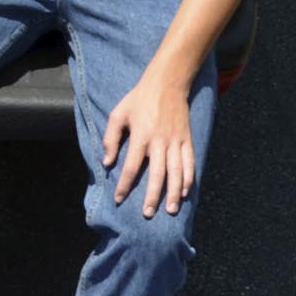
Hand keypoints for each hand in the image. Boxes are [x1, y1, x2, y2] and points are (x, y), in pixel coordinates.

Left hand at [102, 73, 197, 216]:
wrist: (168, 80)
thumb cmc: (139, 98)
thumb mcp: (119, 113)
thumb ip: (110, 138)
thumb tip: (106, 163)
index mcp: (141, 135)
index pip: (132, 166)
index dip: (125, 184)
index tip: (119, 198)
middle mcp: (160, 140)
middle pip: (157, 173)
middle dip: (153, 195)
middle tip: (148, 214)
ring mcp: (175, 140)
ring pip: (176, 170)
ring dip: (174, 192)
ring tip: (171, 210)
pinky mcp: (186, 138)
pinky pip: (189, 161)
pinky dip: (189, 177)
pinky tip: (186, 192)